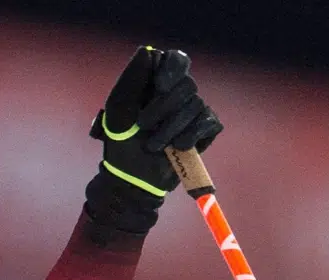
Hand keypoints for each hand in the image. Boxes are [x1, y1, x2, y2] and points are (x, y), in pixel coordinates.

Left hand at [90, 46, 222, 197]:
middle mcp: (177, 94)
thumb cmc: (121, 143)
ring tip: (154, 146)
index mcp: (157, 83)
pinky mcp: (205, 129)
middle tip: (143, 125)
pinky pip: (209, 121)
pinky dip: (192, 135)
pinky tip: (177, 147)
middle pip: (186, 84)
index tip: (160, 85)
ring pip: (196, 105)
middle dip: (163, 107)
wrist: (132, 178)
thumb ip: (132, 78)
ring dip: (171, 128)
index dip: (172, 69)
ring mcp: (193, 111)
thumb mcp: (119, 109)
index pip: (176, 60)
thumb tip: (147, 51)